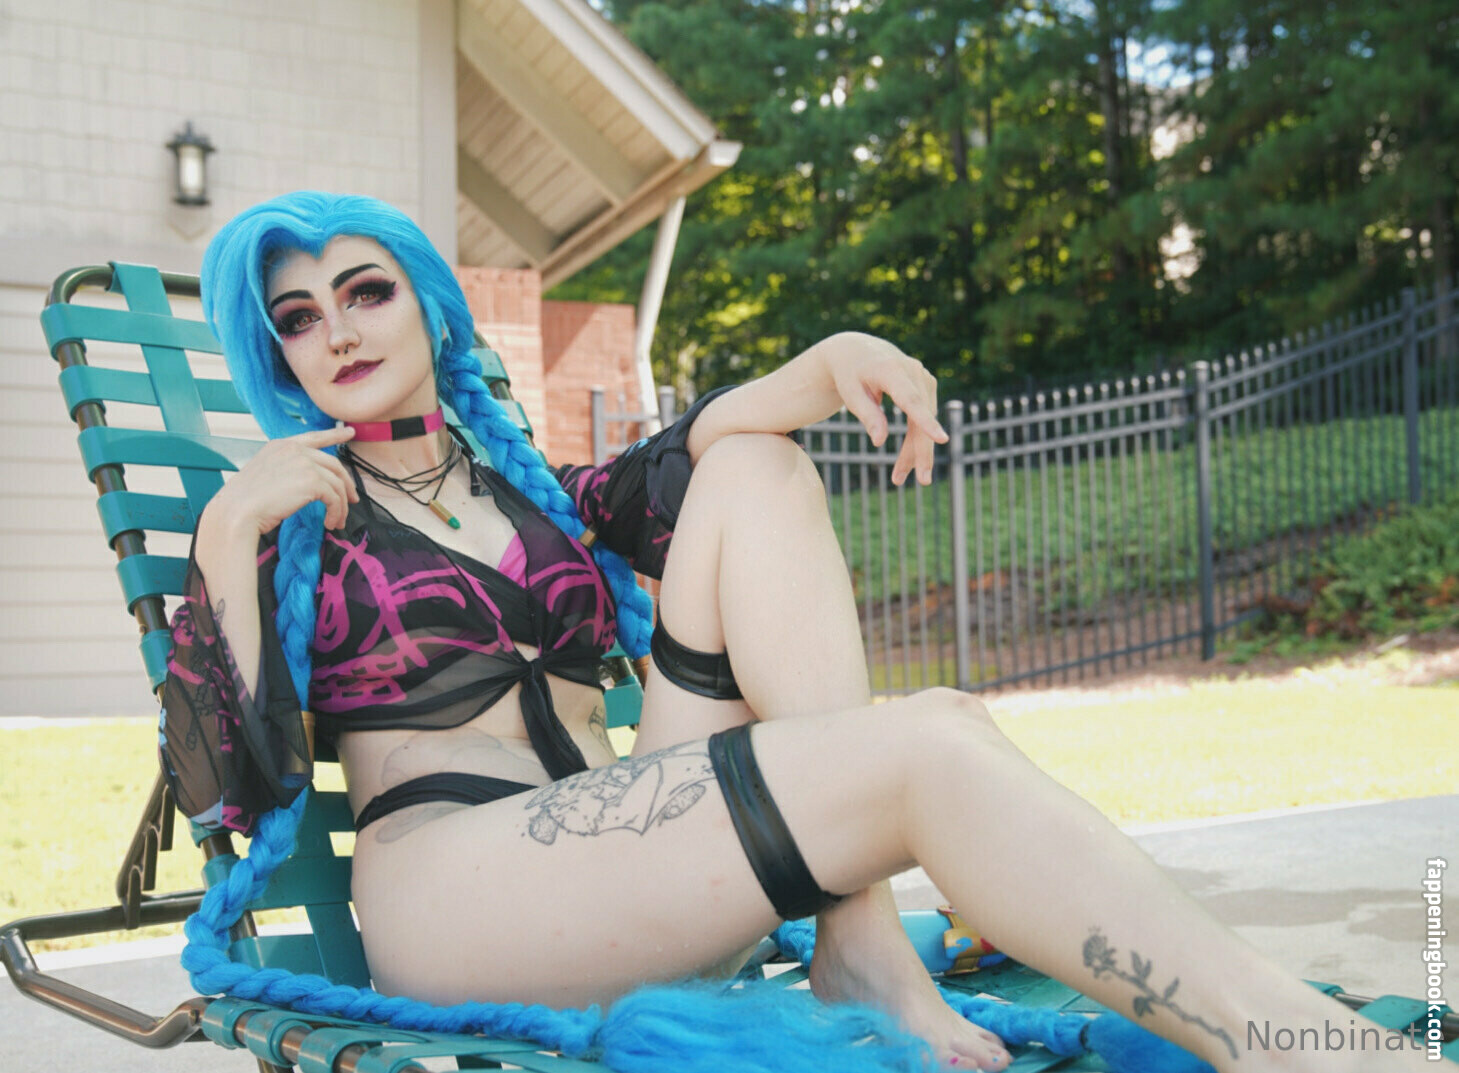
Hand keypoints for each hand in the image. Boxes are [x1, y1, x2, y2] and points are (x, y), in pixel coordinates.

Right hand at [202, 426, 359, 536]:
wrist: (237, 511)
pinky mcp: (312, 481)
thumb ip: (286, 470)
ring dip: (341, 505)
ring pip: (337, 483)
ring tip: (337, 521)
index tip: (349, 432)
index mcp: (280, 445)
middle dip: (346, 484)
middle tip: (352, 500)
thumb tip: (309, 484)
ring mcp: (304, 463)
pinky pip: (335, 498)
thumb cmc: (245, 502)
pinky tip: (330, 523)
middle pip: (333, 464)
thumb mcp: (265, 474)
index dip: (334, 434)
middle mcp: (294, 449)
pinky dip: (336, 512)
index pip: (313, 437)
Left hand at [822, 332, 947, 485]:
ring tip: (898, 478)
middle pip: (921, 416)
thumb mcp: (851, 394)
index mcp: (890, 370)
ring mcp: (923, 377)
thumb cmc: (849, 374)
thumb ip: (867, 415)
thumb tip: (880, 442)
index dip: (926, 421)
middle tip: (923, 480)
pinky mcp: (926, 386)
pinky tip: (906, 462)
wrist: (857, 351)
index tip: (942, 439)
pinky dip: (915, 440)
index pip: (911, 399)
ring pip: (924, 421)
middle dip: (922, 450)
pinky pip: (923, 418)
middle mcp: (913, 371)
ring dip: (914, 451)